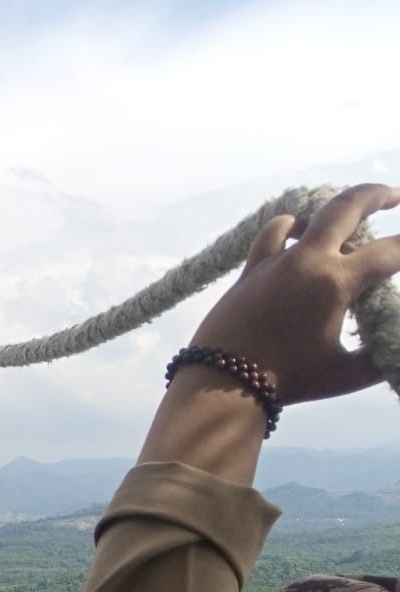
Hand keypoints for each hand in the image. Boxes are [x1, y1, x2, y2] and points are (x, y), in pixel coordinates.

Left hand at [188, 184, 399, 402]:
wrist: (221, 384)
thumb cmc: (288, 381)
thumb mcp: (346, 375)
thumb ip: (381, 357)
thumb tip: (396, 349)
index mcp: (336, 282)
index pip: (389, 253)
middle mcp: (306, 260)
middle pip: (347, 207)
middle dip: (378, 195)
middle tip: (395, 196)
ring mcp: (274, 261)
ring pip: (306, 217)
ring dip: (330, 212)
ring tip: (345, 218)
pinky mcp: (249, 270)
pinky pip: (271, 234)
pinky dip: (290, 227)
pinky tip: (298, 231)